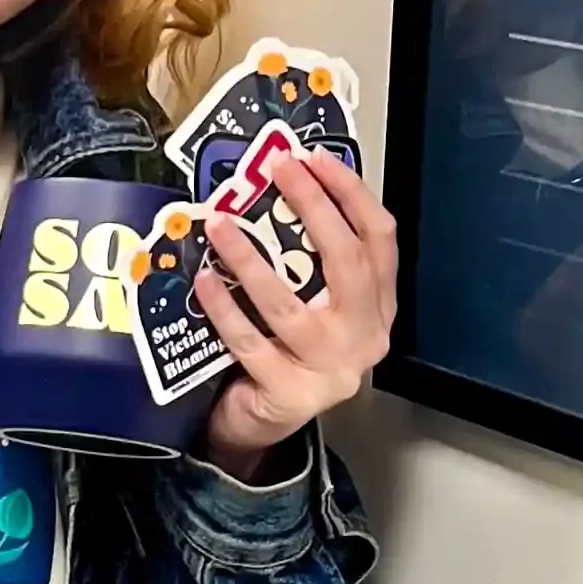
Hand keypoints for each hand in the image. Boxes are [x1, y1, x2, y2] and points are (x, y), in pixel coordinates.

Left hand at [195, 152, 397, 476]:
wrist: (264, 425)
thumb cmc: (288, 353)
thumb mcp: (315, 302)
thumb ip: (309, 258)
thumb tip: (277, 186)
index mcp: (377, 306)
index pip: (379, 239)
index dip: (350, 194)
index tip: (314, 159)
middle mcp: (364, 336)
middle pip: (347, 262)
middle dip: (312, 207)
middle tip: (275, 171)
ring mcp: (331, 370)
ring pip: (290, 304)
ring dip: (251, 257)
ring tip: (220, 223)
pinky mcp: (290, 394)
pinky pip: (251, 342)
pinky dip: (224, 309)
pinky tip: (204, 281)